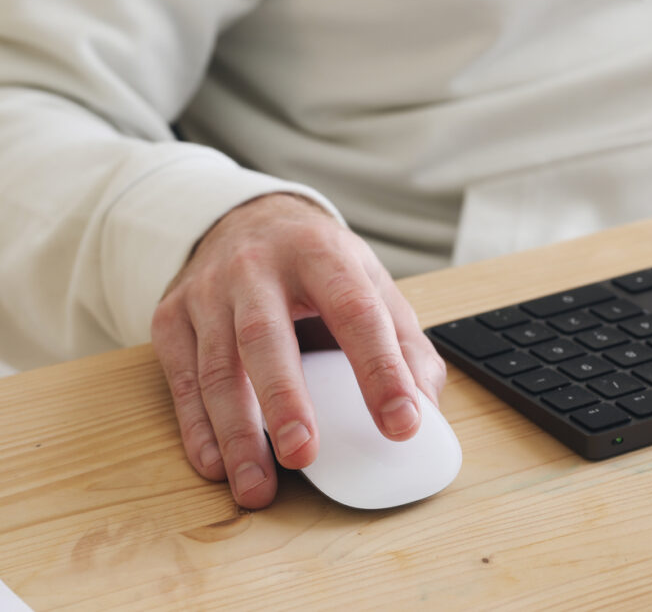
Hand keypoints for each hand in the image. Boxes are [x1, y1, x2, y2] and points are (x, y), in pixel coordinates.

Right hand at [151, 194, 445, 508]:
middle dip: (284, 399)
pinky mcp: (172, 316)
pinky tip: (216, 464)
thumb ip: (405, 345)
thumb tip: (425, 411)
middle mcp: (258, 267)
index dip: (380, 369)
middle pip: (266, 336)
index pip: (356, 311)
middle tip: (304, 455)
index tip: (402, 424)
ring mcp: (209, 291)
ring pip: (217, 367)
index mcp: (322, 254)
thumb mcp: (371, 284)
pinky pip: (181, 378)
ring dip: (236, 433)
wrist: (250, 220)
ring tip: (257, 486)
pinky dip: (196, 428)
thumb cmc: (319, 265)